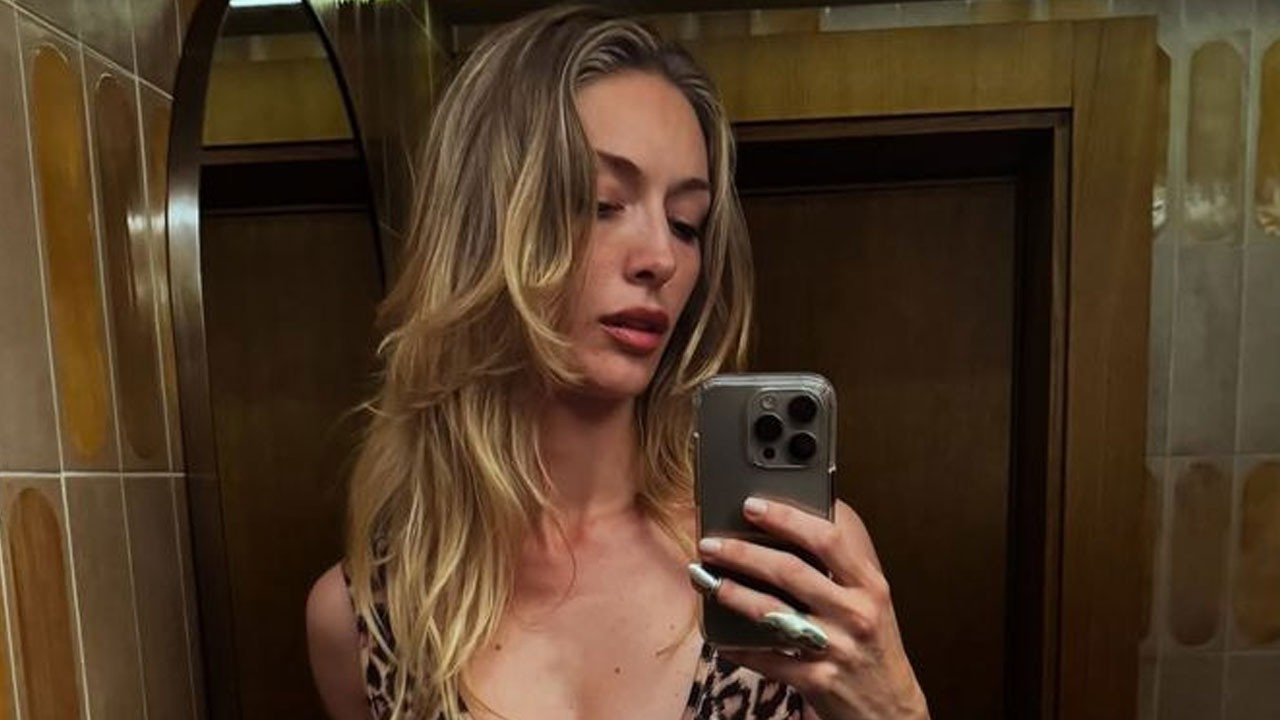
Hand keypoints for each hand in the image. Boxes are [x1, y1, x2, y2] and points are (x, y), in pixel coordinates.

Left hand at [694, 498, 928, 719]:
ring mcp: (836, 648)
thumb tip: (792, 525)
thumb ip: (840, 566)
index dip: (786, 518)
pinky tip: (718, 636)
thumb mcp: (870, 599)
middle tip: (711, 542)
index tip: (752, 505)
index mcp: (869, 585)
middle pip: (790, 571)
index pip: (827, 539)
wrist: (891, 707)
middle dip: (743, 553)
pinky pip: (768, 659)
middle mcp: (855, 613)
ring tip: (706, 579)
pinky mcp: (817, 680)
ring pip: (773, 612)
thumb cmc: (872, 643)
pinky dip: (739, 647)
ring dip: (732, 592)